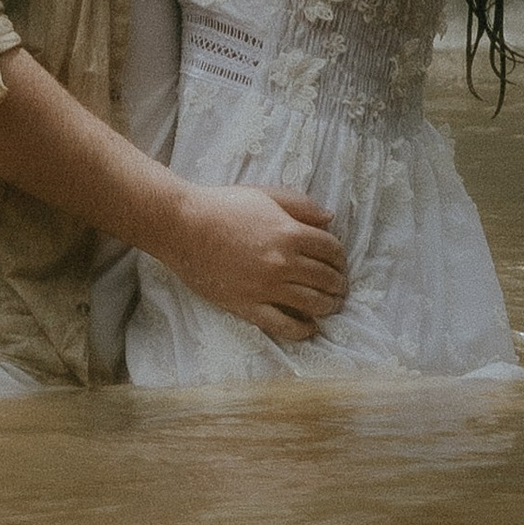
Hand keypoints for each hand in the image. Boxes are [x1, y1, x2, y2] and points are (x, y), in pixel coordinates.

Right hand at [164, 183, 347, 342]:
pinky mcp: (247, 305)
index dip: (340, 258)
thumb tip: (330, 218)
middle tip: (339, 287)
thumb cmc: (223, 205)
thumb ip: (300, 205)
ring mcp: (265, 287)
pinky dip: (302, 330)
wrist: (183, 226)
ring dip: (328, 306)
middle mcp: (283, 262)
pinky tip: (309, 327)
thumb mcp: (265, 194)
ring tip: (331, 306)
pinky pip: (282, 325)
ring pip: (311, 303)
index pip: (331, 250)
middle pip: (326, 278)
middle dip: (338, 284)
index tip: (339, 263)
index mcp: (290, 232)